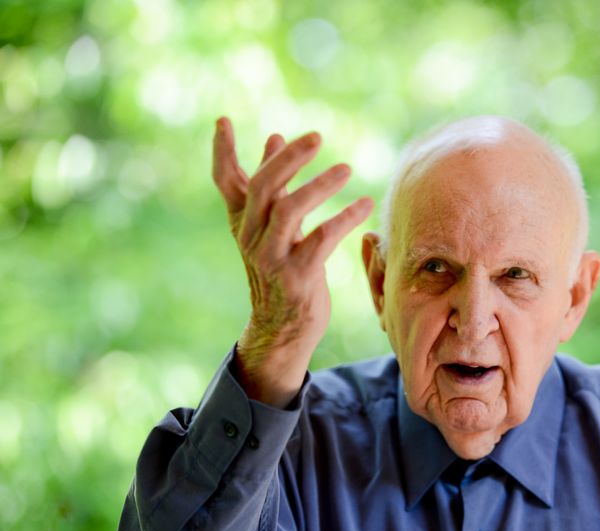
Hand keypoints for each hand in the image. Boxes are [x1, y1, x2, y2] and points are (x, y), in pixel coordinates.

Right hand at [212, 117, 373, 407]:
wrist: (282, 327)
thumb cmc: (281, 269)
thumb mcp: (272, 226)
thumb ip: (274, 186)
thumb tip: (274, 139)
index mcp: (242, 222)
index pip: (225, 181)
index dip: (221, 151)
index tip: (223, 120)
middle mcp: (251, 238)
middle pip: (264, 188)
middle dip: (289, 159)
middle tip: (317, 137)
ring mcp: (271, 258)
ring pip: (289, 211)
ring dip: (320, 186)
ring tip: (347, 169)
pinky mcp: (297, 277)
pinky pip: (321, 240)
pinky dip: (343, 219)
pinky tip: (364, 205)